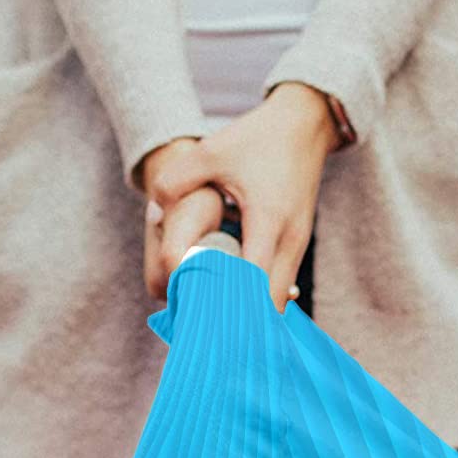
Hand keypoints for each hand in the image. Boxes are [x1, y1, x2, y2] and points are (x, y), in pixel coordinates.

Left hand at [145, 83, 338, 311]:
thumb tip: (153, 213)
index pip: (253, 285)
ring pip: (278, 300)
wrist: (305, 123)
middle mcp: (289, 241)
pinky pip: (280, 286)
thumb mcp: (213, 151)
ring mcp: (298, 246)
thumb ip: (176, 179)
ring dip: (251, 313)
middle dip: (241, 324)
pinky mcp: (298, 246)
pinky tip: (234, 303)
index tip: (204, 324)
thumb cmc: (258, 138)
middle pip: (270, 306)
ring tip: (217, 324)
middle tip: (207, 333)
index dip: (230, 309)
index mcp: (268, 221)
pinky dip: (259, 299)